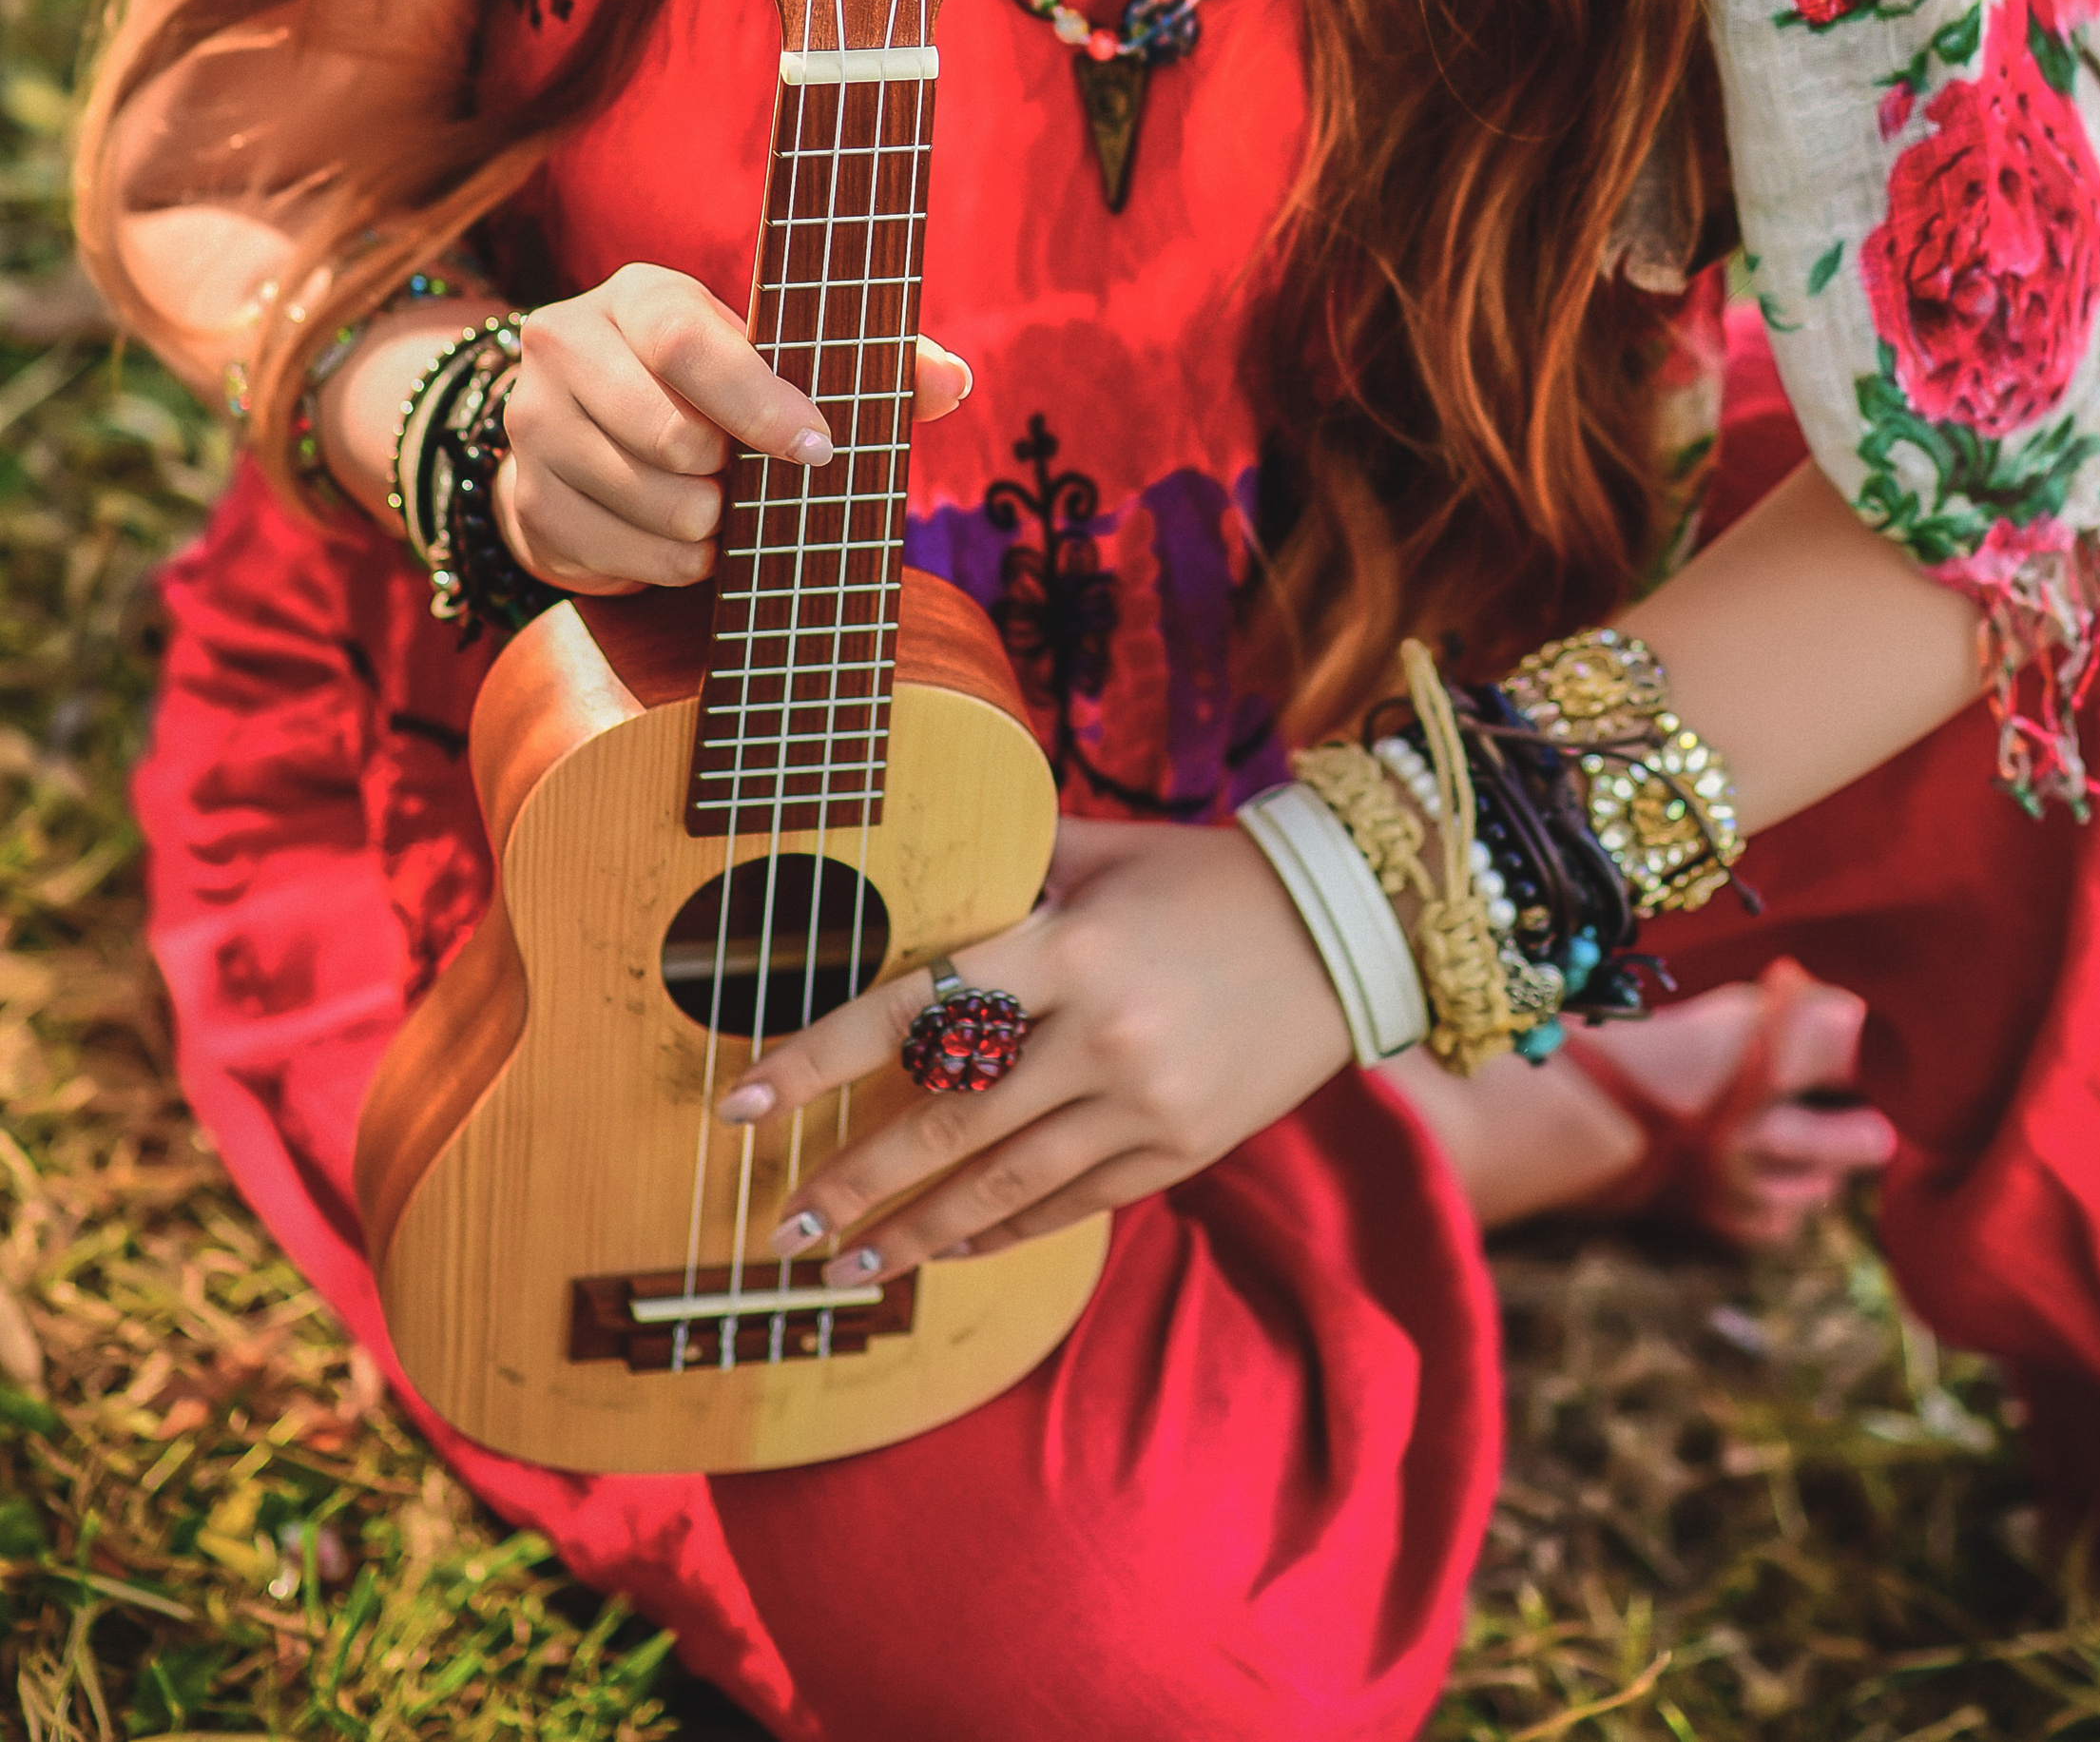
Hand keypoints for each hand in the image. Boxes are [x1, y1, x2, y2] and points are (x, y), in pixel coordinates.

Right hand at [494, 261, 971, 594]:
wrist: (588, 432)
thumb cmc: (715, 388)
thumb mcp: (777, 357)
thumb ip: (873, 361)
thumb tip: (954, 381)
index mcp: (638, 296)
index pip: (690, 343)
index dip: (759, 402)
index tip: (817, 448)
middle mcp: (565, 344)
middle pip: (669, 435)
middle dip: (732, 477)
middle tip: (749, 479)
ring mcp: (532, 424)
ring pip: (648, 504)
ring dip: (707, 526)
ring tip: (720, 508)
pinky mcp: (524, 500)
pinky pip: (618, 557)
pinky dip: (671, 563)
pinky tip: (682, 540)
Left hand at [713, 817, 1353, 1282]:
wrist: (1342, 929)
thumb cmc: (1202, 874)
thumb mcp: (1099, 852)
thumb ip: (1005, 874)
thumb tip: (904, 886)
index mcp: (1067, 946)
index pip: (912, 1011)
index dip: (816, 1061)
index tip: (739, 1103)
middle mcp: (1100, 1033)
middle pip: (947, 1127)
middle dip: (852, 1183)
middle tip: (780, 1227)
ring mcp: (1143, 1104)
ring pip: (1002, 1189)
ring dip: (912, 1234)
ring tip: (844, 1266)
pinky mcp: (1180, 1151)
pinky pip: (1068, 1206)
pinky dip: (998, 1232)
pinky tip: (945, 1248)